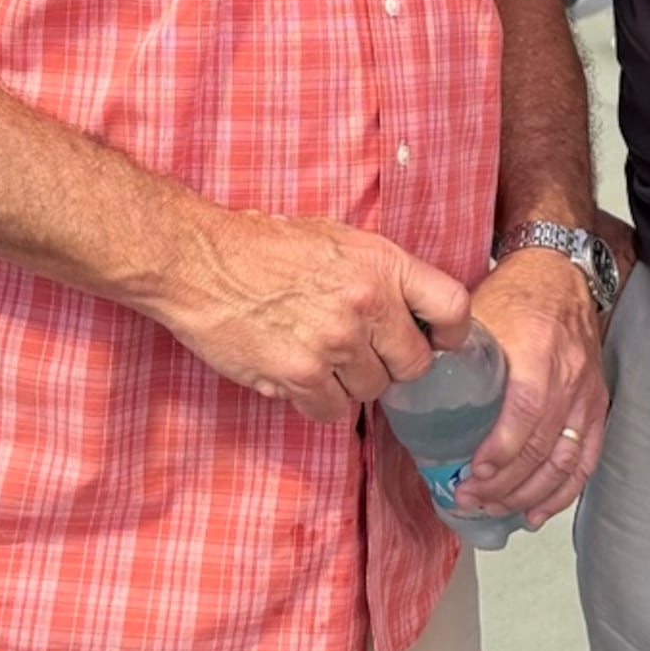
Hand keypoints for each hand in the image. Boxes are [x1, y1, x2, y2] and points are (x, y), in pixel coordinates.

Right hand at [143, 205, 467, 426]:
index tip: (437, 341)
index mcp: (381, 263)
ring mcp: (334, 342)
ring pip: (370, 391)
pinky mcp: (299, 374)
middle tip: (362, 353)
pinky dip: (315, 400)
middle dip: (391, 365)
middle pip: (413, 364)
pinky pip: (330, 410)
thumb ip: (380, 275)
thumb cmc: (262, 246)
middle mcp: (366, 303)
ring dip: (349, 383)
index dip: (450, 333)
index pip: (452, 307)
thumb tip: (413, 314)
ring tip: (318, 355)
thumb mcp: (337, 240)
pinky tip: (296, 373)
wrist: (197, 260)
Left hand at [457, 245, 607, 527]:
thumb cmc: (515, 293)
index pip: (526, 410)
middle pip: (543, 446)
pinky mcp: (596, 405)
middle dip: (504, 483)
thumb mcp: (478, 313)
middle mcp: (569, 375)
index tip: (472, 473)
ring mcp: (587, 394)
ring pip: (565, 461)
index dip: (501, 450)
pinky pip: (586, 459)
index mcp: (538, 349)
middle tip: (469, 498)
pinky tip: (535, 512)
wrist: (561, 273)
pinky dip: (562, 492)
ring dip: (528, 494)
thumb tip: (409, 394)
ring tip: (495, 509)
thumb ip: (453, 353)